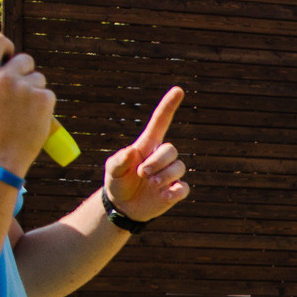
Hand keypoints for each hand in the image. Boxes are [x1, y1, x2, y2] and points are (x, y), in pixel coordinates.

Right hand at [0, 31, 55, 166]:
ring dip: (33, 89)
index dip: (5, 45)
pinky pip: (47, 93)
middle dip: (23, 72)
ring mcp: (25, 88)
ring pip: (37, 77)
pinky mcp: (43, 99)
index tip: (8, 53)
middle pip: (24, 59)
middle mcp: (3, 78)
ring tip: (21, 110)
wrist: (1, 155)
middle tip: (15, 94)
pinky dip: (43, 103)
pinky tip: (31, 116)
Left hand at [102, 87, 187, 223]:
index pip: (161, 122)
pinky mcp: (175, 191)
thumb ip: (119, 160)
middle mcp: (161, 157)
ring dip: (164, 176)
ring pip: (179, 167)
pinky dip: (175, 191)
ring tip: (151, 185)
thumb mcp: (112, 170)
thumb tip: (132, 152)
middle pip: (171, 149)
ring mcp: (170, 174)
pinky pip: (184, 187)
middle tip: (143, 173)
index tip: (178, 90)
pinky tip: (164, 196)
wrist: (123, 206)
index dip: (168, 106)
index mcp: (147, 146)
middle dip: (158, 161)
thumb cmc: (117, 182)